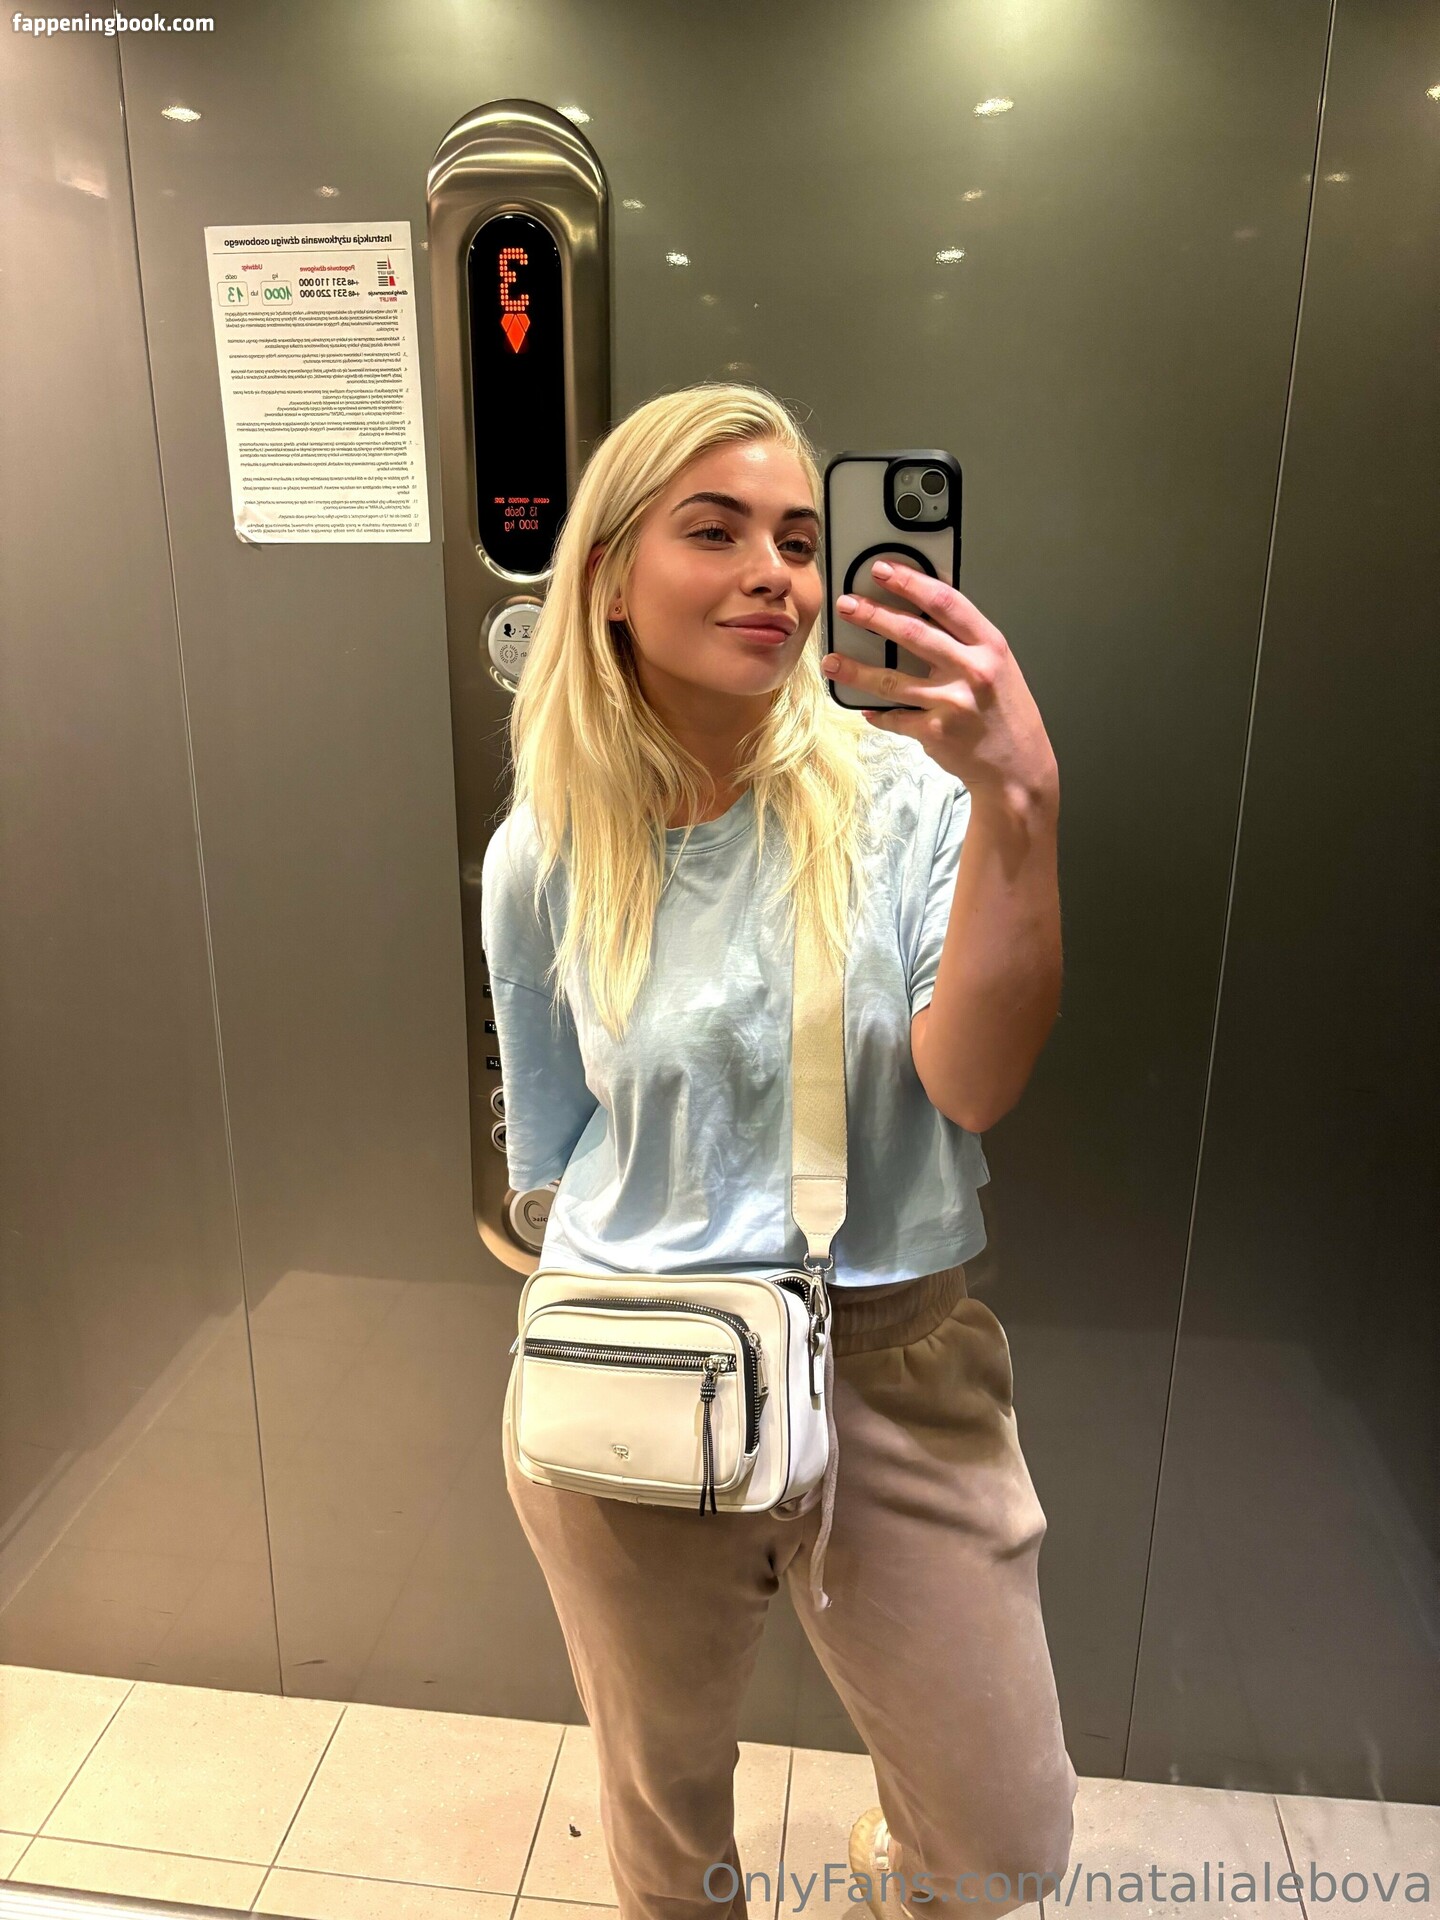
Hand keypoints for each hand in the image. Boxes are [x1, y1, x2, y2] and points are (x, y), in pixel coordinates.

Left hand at [822, 560, 1058, 816]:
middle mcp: (972, 670)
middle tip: (846, 604)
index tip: (882, 569)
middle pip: (913, 634)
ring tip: (830, 661)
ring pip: (891, 680)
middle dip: (873, 616)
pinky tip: (865, 708)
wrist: (1018, 765)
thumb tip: (917, 610)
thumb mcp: (996, 664)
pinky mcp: (935, 733)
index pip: (945, 602)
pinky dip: (877, 714)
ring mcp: (952, 703)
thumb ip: (963, 639)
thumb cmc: (1004, 710)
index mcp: (989, 645)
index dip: (910, 582)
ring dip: (855, 670)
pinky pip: (895, 718)